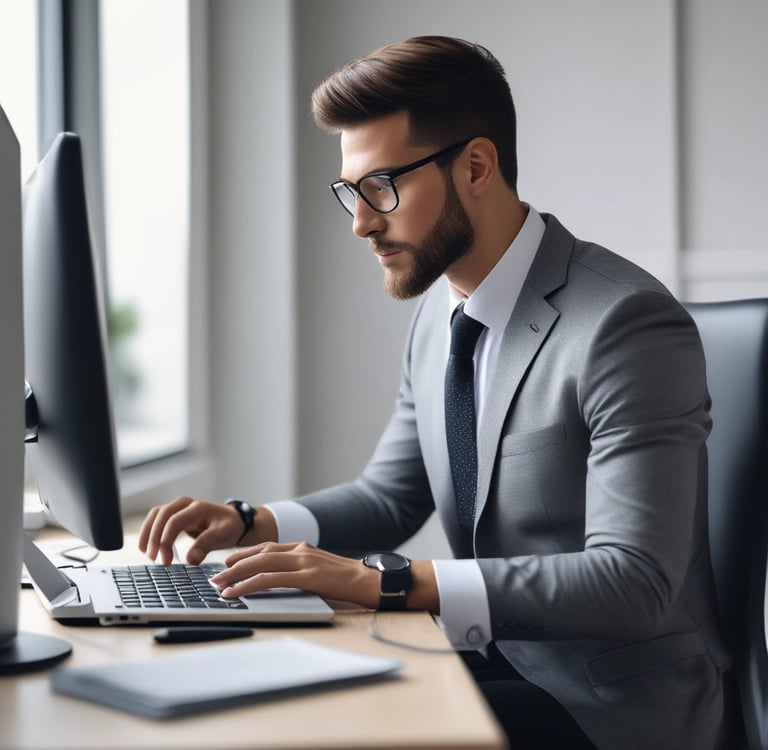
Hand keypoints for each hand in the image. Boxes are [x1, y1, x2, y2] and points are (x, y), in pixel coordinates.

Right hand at [138, 496, 244, 564]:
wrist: (233, 520)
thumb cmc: (228, 526)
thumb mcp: (223, 534)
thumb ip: (206, 544)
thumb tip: (190, 559)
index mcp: (197, 508)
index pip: (174, 521)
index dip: (166, 540)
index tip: (165, 560)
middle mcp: (184, 504)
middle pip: (161, 515)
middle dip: (154, 537)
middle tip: (153, 558)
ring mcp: (177, 508)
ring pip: (155, 516)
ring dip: (147, 534)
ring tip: (147, 554)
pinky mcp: (173, 515)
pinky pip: (156, 520)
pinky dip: (149, 533)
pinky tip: (147, 548)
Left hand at [210, 542, 380, 608]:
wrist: (374, 581)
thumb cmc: (351, 581)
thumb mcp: (322, 572)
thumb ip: (302, 572)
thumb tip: (282, 583)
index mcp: (304, 548)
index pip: (267, 548)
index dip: (245, 555)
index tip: (227, 563)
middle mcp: (301, 550)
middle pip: (259, 553)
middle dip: (234, 564)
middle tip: (215, 575)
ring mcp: (304, 561)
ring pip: (260, 564)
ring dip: (235, 574)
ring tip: (218, 585)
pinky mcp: (308, 576)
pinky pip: (271, 580)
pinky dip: (249, 585)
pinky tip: (236, 593)